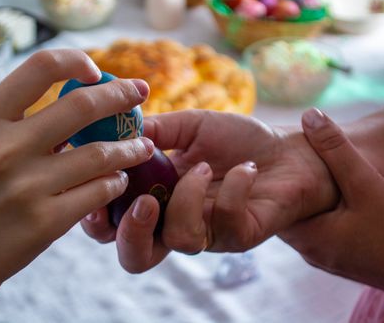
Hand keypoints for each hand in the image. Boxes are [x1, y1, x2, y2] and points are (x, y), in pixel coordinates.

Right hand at [0, 50, 153, 321]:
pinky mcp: (45, 222)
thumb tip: (81, 103)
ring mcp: (25, 187)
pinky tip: (118, 181)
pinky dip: (116, 183)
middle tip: (141, 92)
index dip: (76, 60)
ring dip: (131, 148)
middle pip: (82, 106)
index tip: (97, 70)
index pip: (40, 66)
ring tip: (143, 147)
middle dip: (121, 95)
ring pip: (101, 154)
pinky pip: (100, 192)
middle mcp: (4, 148)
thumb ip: (21, 123)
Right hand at [81, 110, 337, 272]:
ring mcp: (209, 233)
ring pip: (180, 240)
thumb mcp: (191, 126)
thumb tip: (118, 127)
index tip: (95, 191)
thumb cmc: (238, 139)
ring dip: (186, 197)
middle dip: (129, 234)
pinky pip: (224, 223)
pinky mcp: (240, 235)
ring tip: (202, 166)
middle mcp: (177, 221)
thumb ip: (156, 130)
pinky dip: (232, 188)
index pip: (115, 224)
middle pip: (136, 257)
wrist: (288, 150)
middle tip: (142, 202)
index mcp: (157, 197)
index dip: (98, 219)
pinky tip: (245, 168)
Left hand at [279, 108, 383, 293]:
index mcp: (308, 238)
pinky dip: (322, 209)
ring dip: (306, 198)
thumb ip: (336, 149)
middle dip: (287, 187)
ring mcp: (329, 257)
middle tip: (281, 158)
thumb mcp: (366, 183)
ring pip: (307, 219)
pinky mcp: (345, 258)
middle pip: (288, 212)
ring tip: (302, 170)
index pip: (272, 207)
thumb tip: (309, 115)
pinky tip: (330, 192)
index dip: (268, 181)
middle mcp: (312, 251)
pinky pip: (323, 228)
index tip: (265, 157)